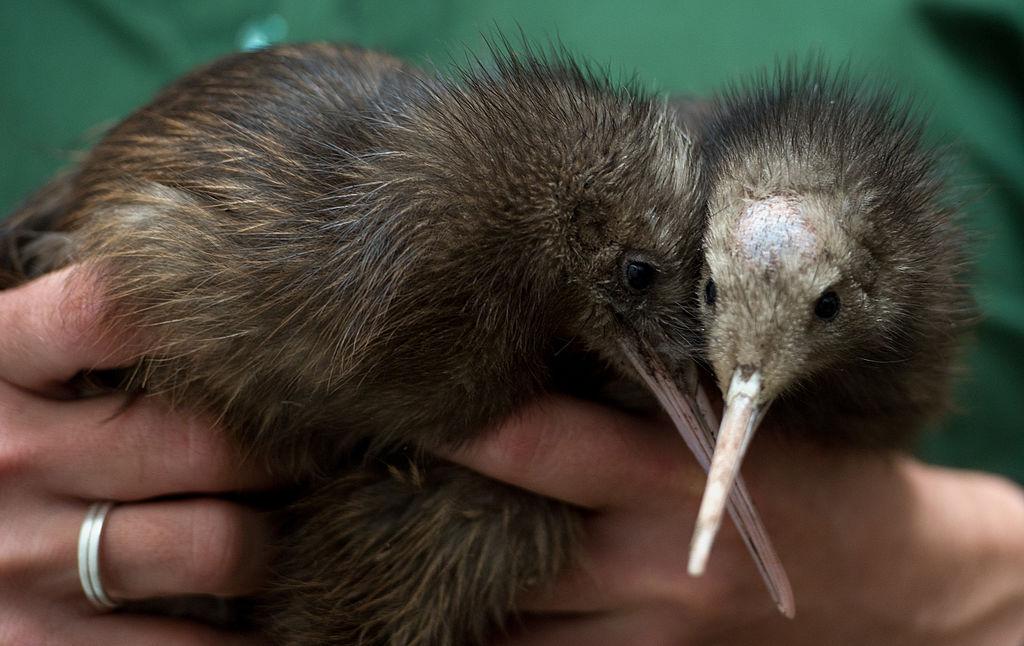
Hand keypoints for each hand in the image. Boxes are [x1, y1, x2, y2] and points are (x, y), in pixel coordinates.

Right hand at [0, 267, 271, 644]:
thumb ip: (94, 340)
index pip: (119, 310)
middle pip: (210, 444)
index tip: (286, 339)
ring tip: (282, 530)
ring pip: (222, 546)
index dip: (216, 320)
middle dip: (287, 455)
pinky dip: (249, 639)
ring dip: (273, 542)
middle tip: (319, 455)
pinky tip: (264, 618)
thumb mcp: (14, 371)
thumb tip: (238, 317)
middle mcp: (12, 457)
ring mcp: (24, 560)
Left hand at [450, 395, 1023, 644]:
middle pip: (505, 546)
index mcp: (677, 481)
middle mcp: (652, 567)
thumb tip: (541, 372)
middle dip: (438, 513)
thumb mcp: (742, 424)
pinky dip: (501, 636)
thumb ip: (644, 406)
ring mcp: (648, 636)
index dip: (468, 426)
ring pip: (508, 626)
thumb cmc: (817, 479)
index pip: (549, 446)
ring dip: (451, 589)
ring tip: (401, 544)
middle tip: (384, 477)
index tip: (405, 398)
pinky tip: (470, 602)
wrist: (897, 585)